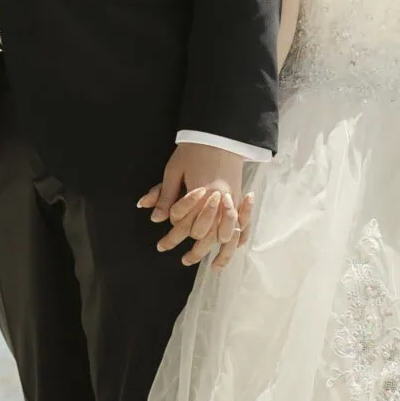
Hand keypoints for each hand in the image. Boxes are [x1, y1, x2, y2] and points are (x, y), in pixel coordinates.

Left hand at [137, 142, 245, 266]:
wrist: (219, 135)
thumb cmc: (193, 151)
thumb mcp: (174, 170)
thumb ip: (166, 195)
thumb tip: (155, 218)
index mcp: (201, 194)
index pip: (185, 225)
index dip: (172, 238)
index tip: (161, 247)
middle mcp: (219, 202)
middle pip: (207, 235)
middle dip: (195, 251)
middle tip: (184, 261)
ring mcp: (233, 201)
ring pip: (229, 235)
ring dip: (222, 252)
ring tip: (213, 266)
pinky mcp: (241, 198)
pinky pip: (244, 224)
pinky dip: (240, 237)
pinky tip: (234, 247)